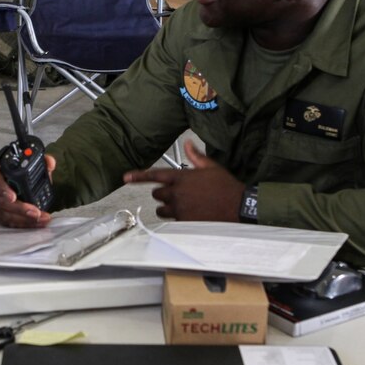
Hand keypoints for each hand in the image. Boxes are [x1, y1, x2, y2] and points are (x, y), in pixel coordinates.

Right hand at [0, 155, 54, 227]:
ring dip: (24, 219)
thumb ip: (42, 161)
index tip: (13, 196)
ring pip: (6, 215)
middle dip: (19, 209)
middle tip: (34, 212)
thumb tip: (50, 163)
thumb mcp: (32, 164)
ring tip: (40, 218)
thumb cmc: (22, 173)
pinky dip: (25, 224)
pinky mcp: (2, 215)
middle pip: (1, 201)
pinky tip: (37, 223)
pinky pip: (11, 223)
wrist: (21, 182)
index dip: (2, 188)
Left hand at [123, 141, 244, 220]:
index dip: (138, 176)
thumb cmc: (226, 186)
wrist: (238, 207)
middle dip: (164, 193)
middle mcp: (177, 192)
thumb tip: (188, 143)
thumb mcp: (212, 167)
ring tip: (183, 205)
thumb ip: (196, 156)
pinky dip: (177, 217)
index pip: (155, 175)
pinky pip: (171, 220)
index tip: (125, 177)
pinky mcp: (184, 221)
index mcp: (182, 176)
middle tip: (179, 193)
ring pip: (161, 208)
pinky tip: (190, 214)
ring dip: (167, 207)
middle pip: (157, 194)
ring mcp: (179, 208)